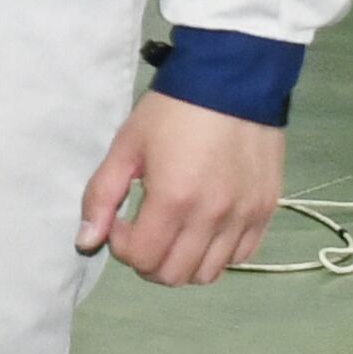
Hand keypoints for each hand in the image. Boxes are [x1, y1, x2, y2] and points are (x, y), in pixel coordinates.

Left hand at [78, 98, 285, 285]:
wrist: (233, 78)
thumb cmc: (173, 109)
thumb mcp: (127, 146)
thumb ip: (102, 196)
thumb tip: (86, 242)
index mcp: (174, 200)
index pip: (141, 259)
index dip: (122, 246)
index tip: (123, 219)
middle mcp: (212, 217)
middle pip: (173, 275)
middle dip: (149, 260)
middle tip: (145, 230)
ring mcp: (244, 216)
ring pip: (207, 273)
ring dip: (183, 261)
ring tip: (176, 231)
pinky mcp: (265, 210)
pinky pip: (241, 256)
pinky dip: (218, 253)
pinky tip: (206, 228)